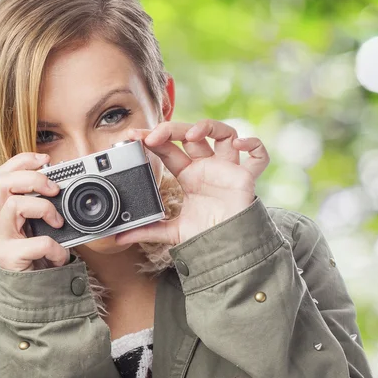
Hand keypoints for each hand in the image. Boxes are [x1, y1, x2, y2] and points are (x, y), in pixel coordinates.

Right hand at [0, 152, 69, 271]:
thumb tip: (72, 189)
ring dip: (43, 208)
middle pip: (3, 182)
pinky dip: (55, 247)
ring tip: (57, 222)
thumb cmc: (38, 257)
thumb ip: (49, 209)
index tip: (45, 159)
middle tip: (54, 189)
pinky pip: (36, 243)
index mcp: (6, 209)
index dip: (22, 161)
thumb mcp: (44, 228)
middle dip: (32, 179)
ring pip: (14, 205)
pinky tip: (60, 255)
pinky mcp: (9, 257)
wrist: (28, 293)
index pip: (3, 174)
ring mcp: (1, 239)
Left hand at [114, 119, 269, 245]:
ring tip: (192, 134)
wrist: (227, 250)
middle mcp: (207, 167)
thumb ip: (148, 230)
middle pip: (192, 134)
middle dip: (173, 129)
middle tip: (154, 136)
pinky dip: (253, 145)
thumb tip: (119, 238)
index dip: (151, 138)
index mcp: (189, 175)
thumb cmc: (204, 235)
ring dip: (209, 127)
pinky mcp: (246, 178)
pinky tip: (240, 144)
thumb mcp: (171, 232)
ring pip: (224, 134)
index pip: (168, 148)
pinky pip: (258, 155)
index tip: (133, 136)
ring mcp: (227, 169)